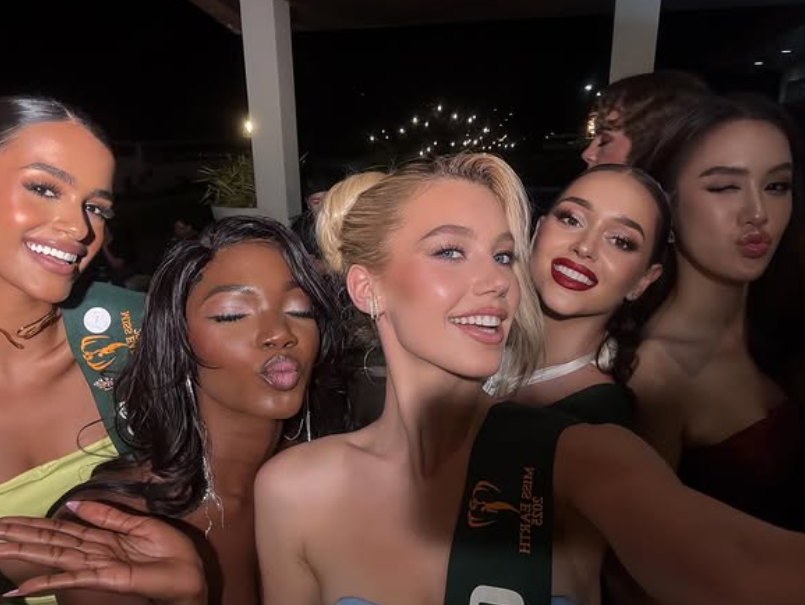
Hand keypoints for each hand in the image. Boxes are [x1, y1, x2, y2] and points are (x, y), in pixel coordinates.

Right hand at [0, 501, 205, 604]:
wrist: (191, 575)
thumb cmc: (171, 553)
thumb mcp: (139, 525)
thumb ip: (107, 516)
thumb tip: (73, 504)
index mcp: (103, 538)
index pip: (61, 529)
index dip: (34, 523)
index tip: (7, 520)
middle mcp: (94, 552)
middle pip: (51, 540)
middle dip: (21, 535)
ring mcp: (98, 566)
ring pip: (55, 555)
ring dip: (25, 552)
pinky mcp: (107, 578)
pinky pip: (73, 578)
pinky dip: (47, 584)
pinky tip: (23, 589)